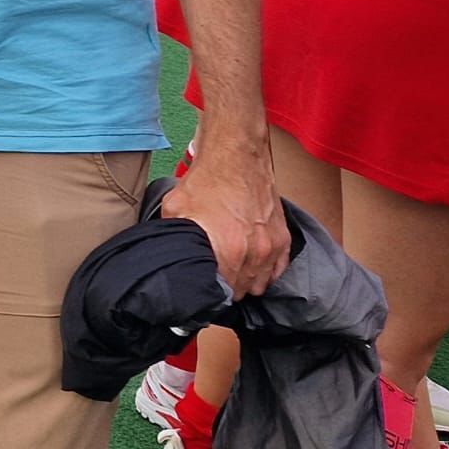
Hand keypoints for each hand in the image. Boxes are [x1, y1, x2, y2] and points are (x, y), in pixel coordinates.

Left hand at [160, 137, 287, 296]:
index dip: (211, 293)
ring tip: (231, 276)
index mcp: (229, 251)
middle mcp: (256, 253)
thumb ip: (172, 236)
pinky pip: (278, 269)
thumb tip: (166, 253)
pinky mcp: (283, 236)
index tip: (203, 290)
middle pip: (243, 290)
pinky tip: (252, 269)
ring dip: (247, 283)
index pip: (223, 292)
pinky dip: (266, 272)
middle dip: (228, 289)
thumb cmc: (208, 179)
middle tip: (214, 282)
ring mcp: (273, 246)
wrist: (237, 154)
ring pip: (261, 283)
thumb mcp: (176, 208)